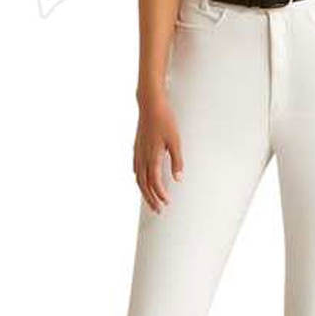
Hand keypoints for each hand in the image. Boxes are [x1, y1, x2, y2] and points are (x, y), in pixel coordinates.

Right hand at [133, 90, 182, 213]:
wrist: (150, 104)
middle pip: (144, 185)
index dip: (160, 194)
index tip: (167, 203)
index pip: (154, 182)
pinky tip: (142, 181)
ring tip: (151, 201)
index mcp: (152, 156)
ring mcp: (137, 152)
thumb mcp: (175, 140)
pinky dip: (139, 179)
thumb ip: (177, 161)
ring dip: (145, 192)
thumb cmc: (165, 120)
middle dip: (151, 199)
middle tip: (158, 211)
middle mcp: (142, 157)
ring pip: (138, 178)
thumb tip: (178, 179)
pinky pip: (136, 169)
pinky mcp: (136, 147)